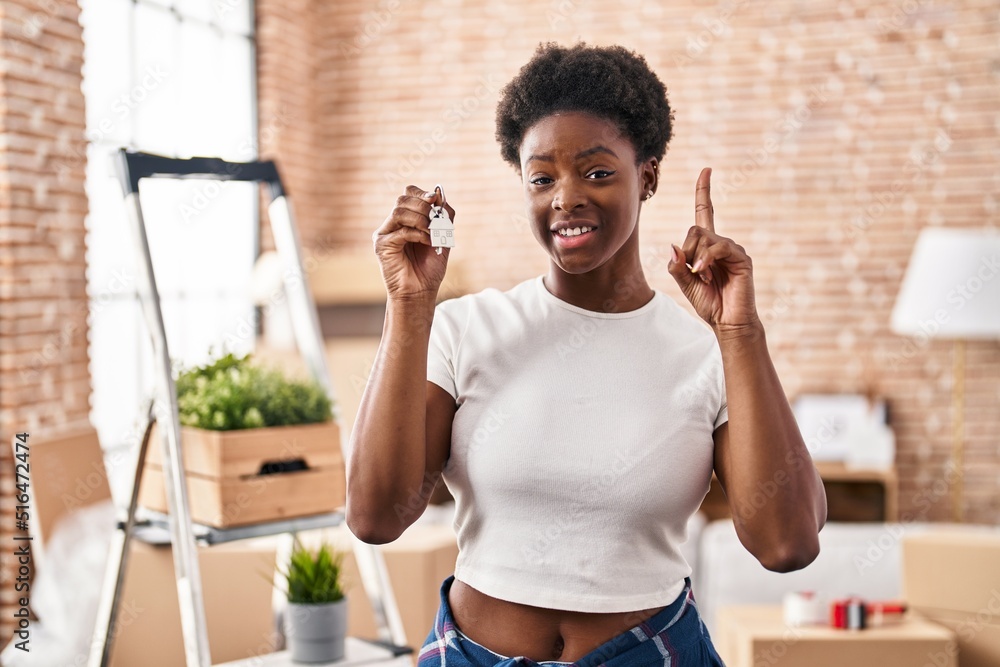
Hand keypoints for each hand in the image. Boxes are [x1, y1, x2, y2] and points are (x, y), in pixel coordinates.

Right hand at [372, 185, 454, 300]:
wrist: (421, 292)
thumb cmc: (430, 268)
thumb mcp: (443, 237)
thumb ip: (443, 216)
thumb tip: (438, 194)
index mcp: (406, 219)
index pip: (408, 194)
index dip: (422, 194)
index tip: (435, 199)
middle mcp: (393, 224)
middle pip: (403, 199)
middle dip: (423, 207)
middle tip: (435, 222)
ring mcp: (385, 233)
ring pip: (399, 211)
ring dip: (420, 219)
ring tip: (431, 233)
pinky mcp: (381, 245)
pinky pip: (400, 230)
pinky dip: (418, 234)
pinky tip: (427, 243)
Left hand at [667, 168, 759, 332]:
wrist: (728, 321)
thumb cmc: (709, 302)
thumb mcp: (685, 283)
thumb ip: (677, 266)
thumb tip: (674, 246)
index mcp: (707, 246)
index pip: (706, 212)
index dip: (704, 191)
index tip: (706, 170)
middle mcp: (721, 243)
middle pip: (695, 228)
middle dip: (687, 250)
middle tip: (694, 272)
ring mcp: (733, 249)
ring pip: (704, 237)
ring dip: (696, 259)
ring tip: (703, 277)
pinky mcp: (742, 258)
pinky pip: (719, 247)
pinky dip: (706, 259)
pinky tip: (704, 272)